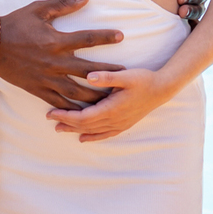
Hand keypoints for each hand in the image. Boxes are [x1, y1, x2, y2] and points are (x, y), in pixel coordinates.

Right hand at [0, 0, 123, 109]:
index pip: (87, 39)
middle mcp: (54, 62)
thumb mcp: (39, 9)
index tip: (121, 36)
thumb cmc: (15, 24)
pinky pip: (58, 102)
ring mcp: (46, 78)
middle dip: (108, 73)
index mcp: (56, 41)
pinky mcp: (37, 89)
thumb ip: (63, 4)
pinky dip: (71, 108)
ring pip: (75, 91)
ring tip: (110, 99)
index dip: (106, 37)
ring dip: (94, 95)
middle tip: (125, 76)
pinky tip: (84, 114)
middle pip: (87, 70)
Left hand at [47, 66, 174, 140]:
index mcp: (112, 108)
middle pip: (84, 126)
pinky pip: (104, 135)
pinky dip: (92, 137)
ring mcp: (119, 124)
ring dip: (75, 130)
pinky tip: (82, 138)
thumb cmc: (144, 80)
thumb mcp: (125, 75)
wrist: (162, 89)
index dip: (66, 116)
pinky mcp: (123, 125)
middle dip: (66, 123)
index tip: (51, 113)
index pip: (83, 117)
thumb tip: (88, 76)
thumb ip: (107, 77)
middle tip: (49, 119)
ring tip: (59, 128)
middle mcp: (114, 120)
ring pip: (92, 131)